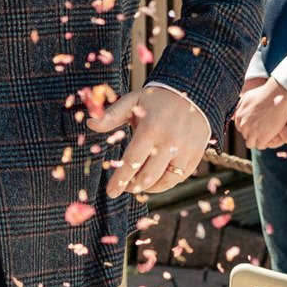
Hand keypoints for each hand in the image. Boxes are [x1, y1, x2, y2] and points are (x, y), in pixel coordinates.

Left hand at [88, 82, 210, 196]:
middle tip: (125, 187)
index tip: (111, 192)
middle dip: (133, 186)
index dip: (120, 180)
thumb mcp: (133, 101)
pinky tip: (156, 179)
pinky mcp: (196, 155)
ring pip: (165, 181)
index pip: (132, 162)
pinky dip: (166, 182)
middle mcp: (170, 142)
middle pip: (148, 176)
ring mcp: (185, 150)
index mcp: (151, 129)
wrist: (194, 94)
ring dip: (149, 188)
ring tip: (139, 184)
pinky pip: (179, 178)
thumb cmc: (157, 99)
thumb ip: (112, 115)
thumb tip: (90, 123)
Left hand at [233, 76, 286, 149]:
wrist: (276, 95)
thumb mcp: (247, 97)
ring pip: (251, 143)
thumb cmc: (264, 93)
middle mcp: (243, 125)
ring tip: (266, 135)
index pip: (240, 128)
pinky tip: (270, 137)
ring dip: (257, 140)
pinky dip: (265, 143)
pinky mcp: (262, 138)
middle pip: (245, 135)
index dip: (248, 127)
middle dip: (253, 133)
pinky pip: (260, 146)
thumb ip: (240, 106)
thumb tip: (235, 113)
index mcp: (239, 116)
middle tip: (263, 130)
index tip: (256, 125)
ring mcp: (252, 132)